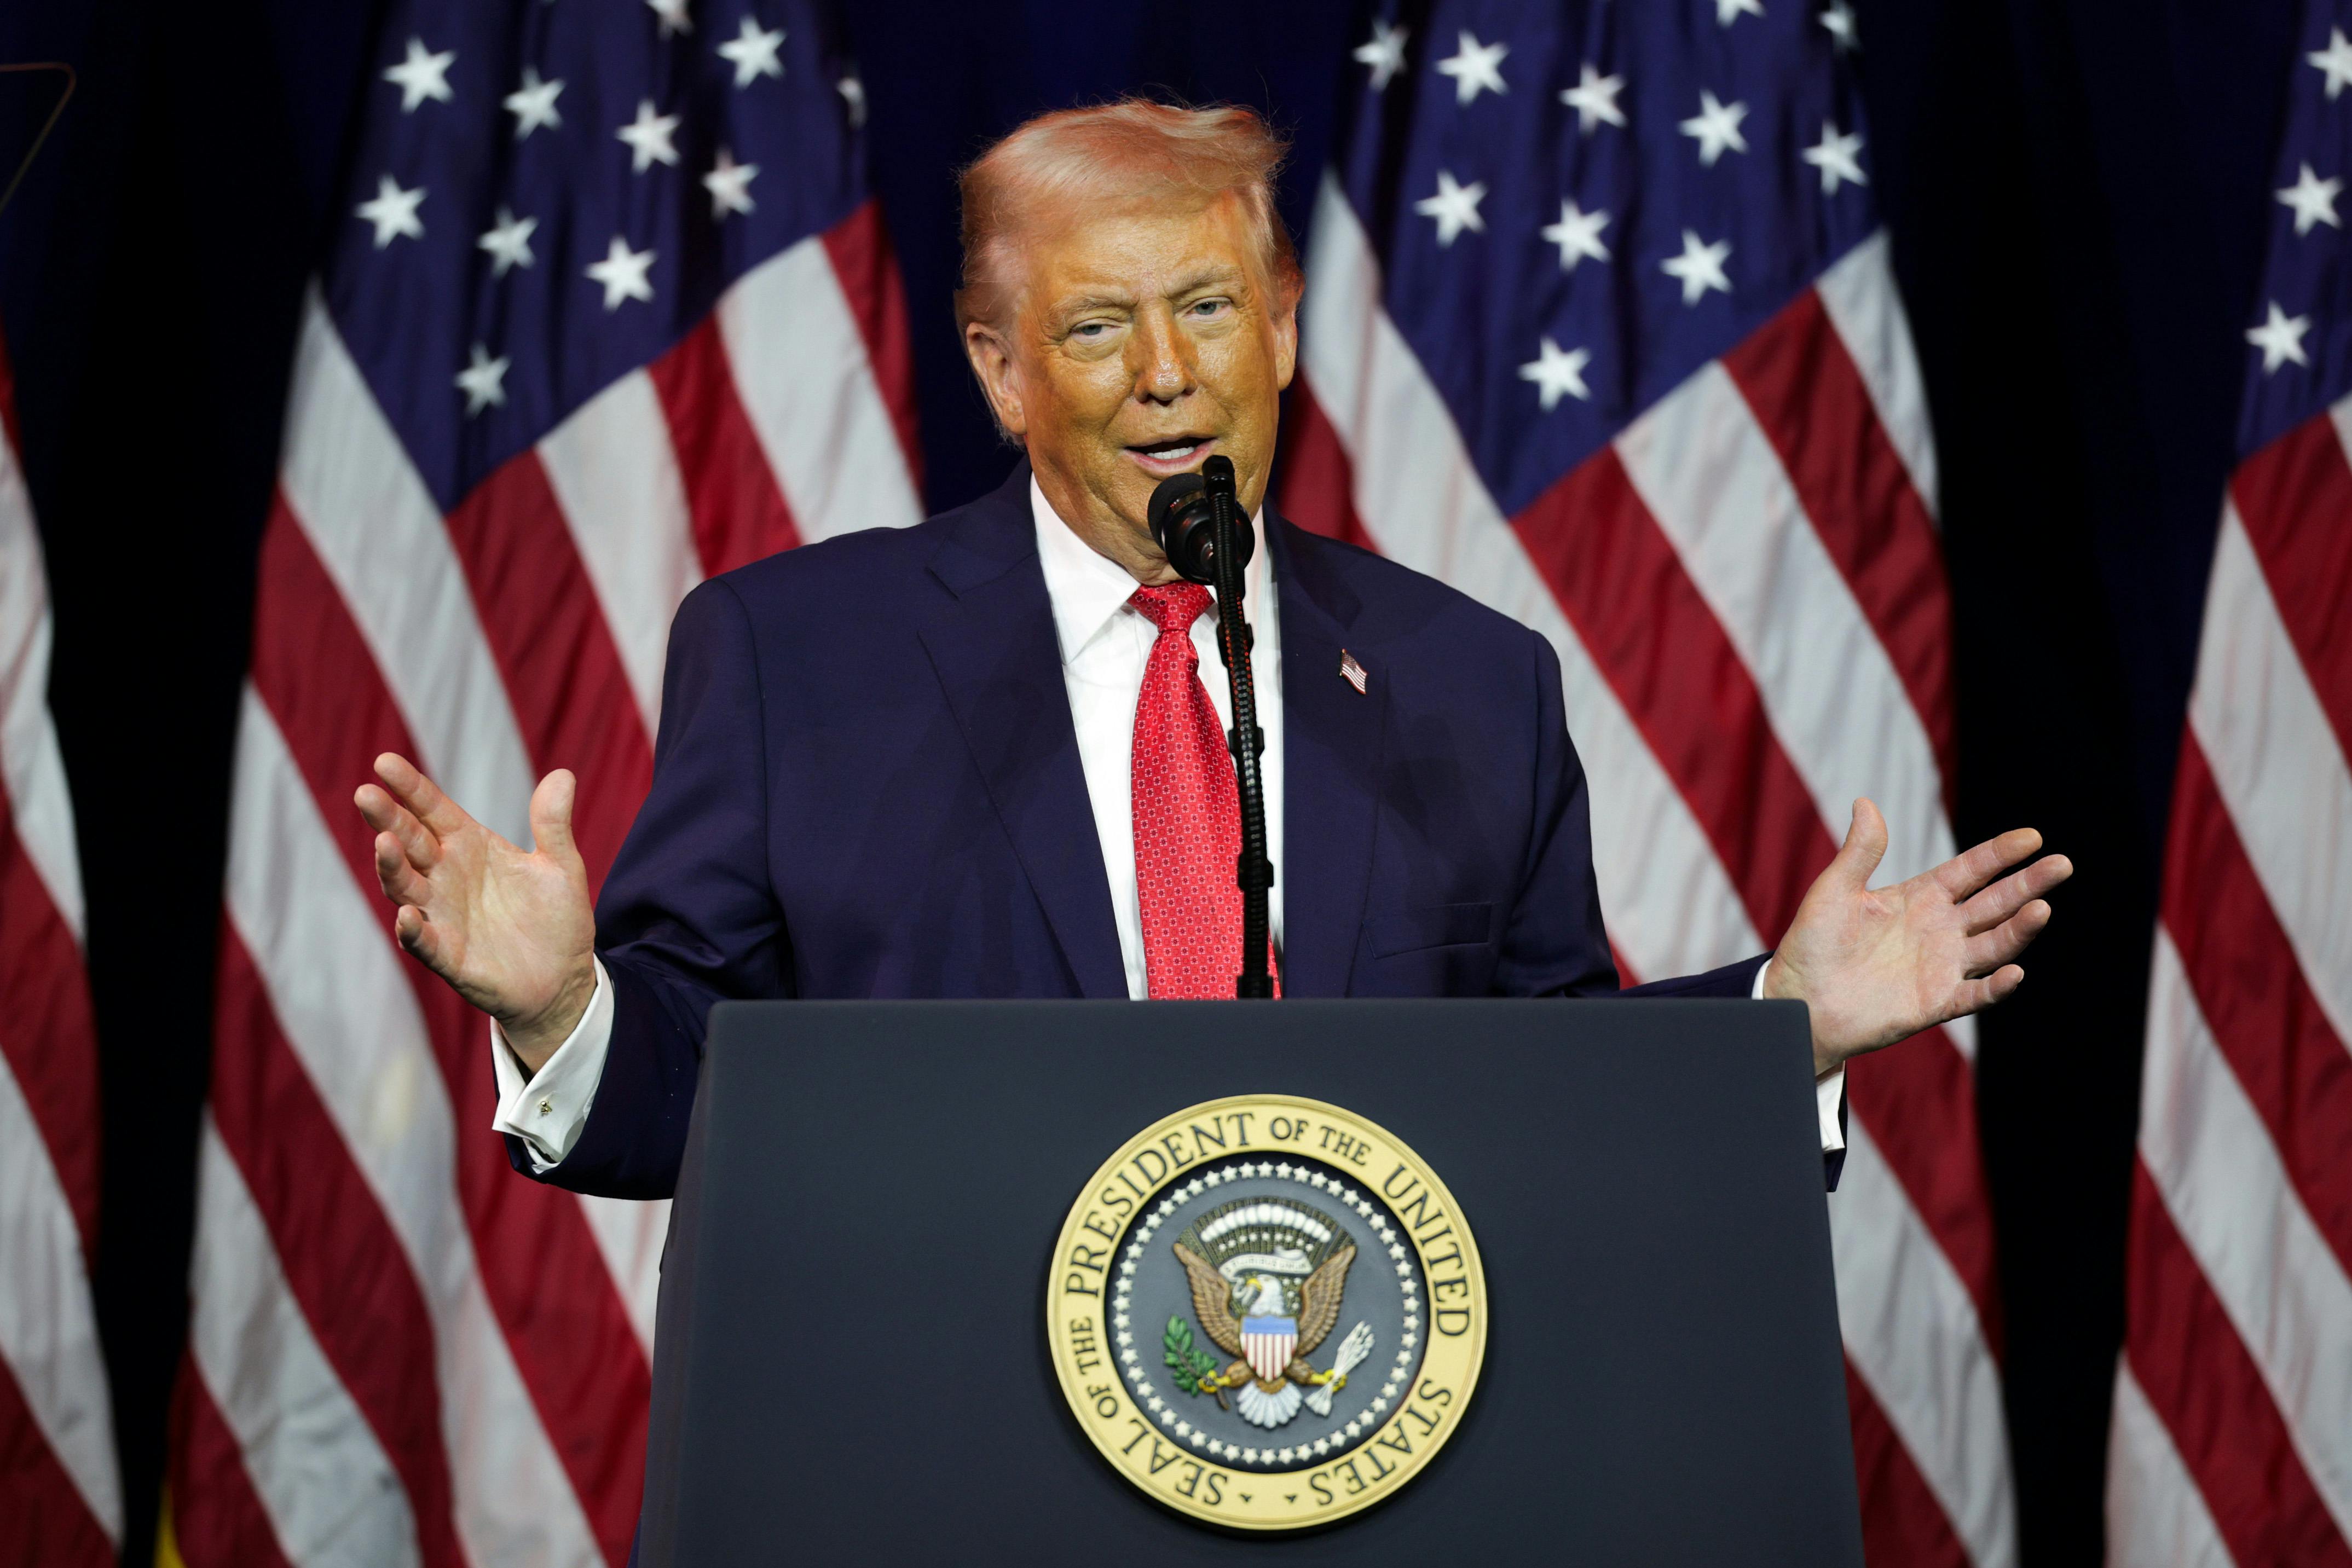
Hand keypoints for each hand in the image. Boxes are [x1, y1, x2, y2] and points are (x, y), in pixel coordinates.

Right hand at [353, 754, 596, 1072]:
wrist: (564, 978)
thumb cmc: (555, 918)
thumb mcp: (561, 866)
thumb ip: (553, 824)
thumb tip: (563, 775)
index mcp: (470, 847)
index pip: (433, 810)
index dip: (409, 788)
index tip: (384, 762)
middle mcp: (447, 877)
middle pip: (409, 841)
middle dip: (387, 818)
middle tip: (366, 794)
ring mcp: (443, 915)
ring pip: (406, 886)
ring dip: (392, 867)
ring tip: (385, 843)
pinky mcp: (449, 956)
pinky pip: (424, 940)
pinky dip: (413, 929)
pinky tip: (409, 914)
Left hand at [1767, 798, 2072, 1076]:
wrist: (1799, 998)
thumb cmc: (1813, 943)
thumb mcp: (1835, 890)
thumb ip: (1860, 852)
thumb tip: (1865, 802)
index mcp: (1921, 898)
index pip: (1971, 871)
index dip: (2000, 854)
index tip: (2032, 837)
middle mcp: (1940, 930)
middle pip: (1995, 903)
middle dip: (2029, 884)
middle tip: (2063, 864)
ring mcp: (1942, 966)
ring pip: (1994, 944)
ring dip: (2020, 929)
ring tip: (2043, 909)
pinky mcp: (1936, 1002)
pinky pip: (1975, 993)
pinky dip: (1997, 986)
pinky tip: (2015, 972)